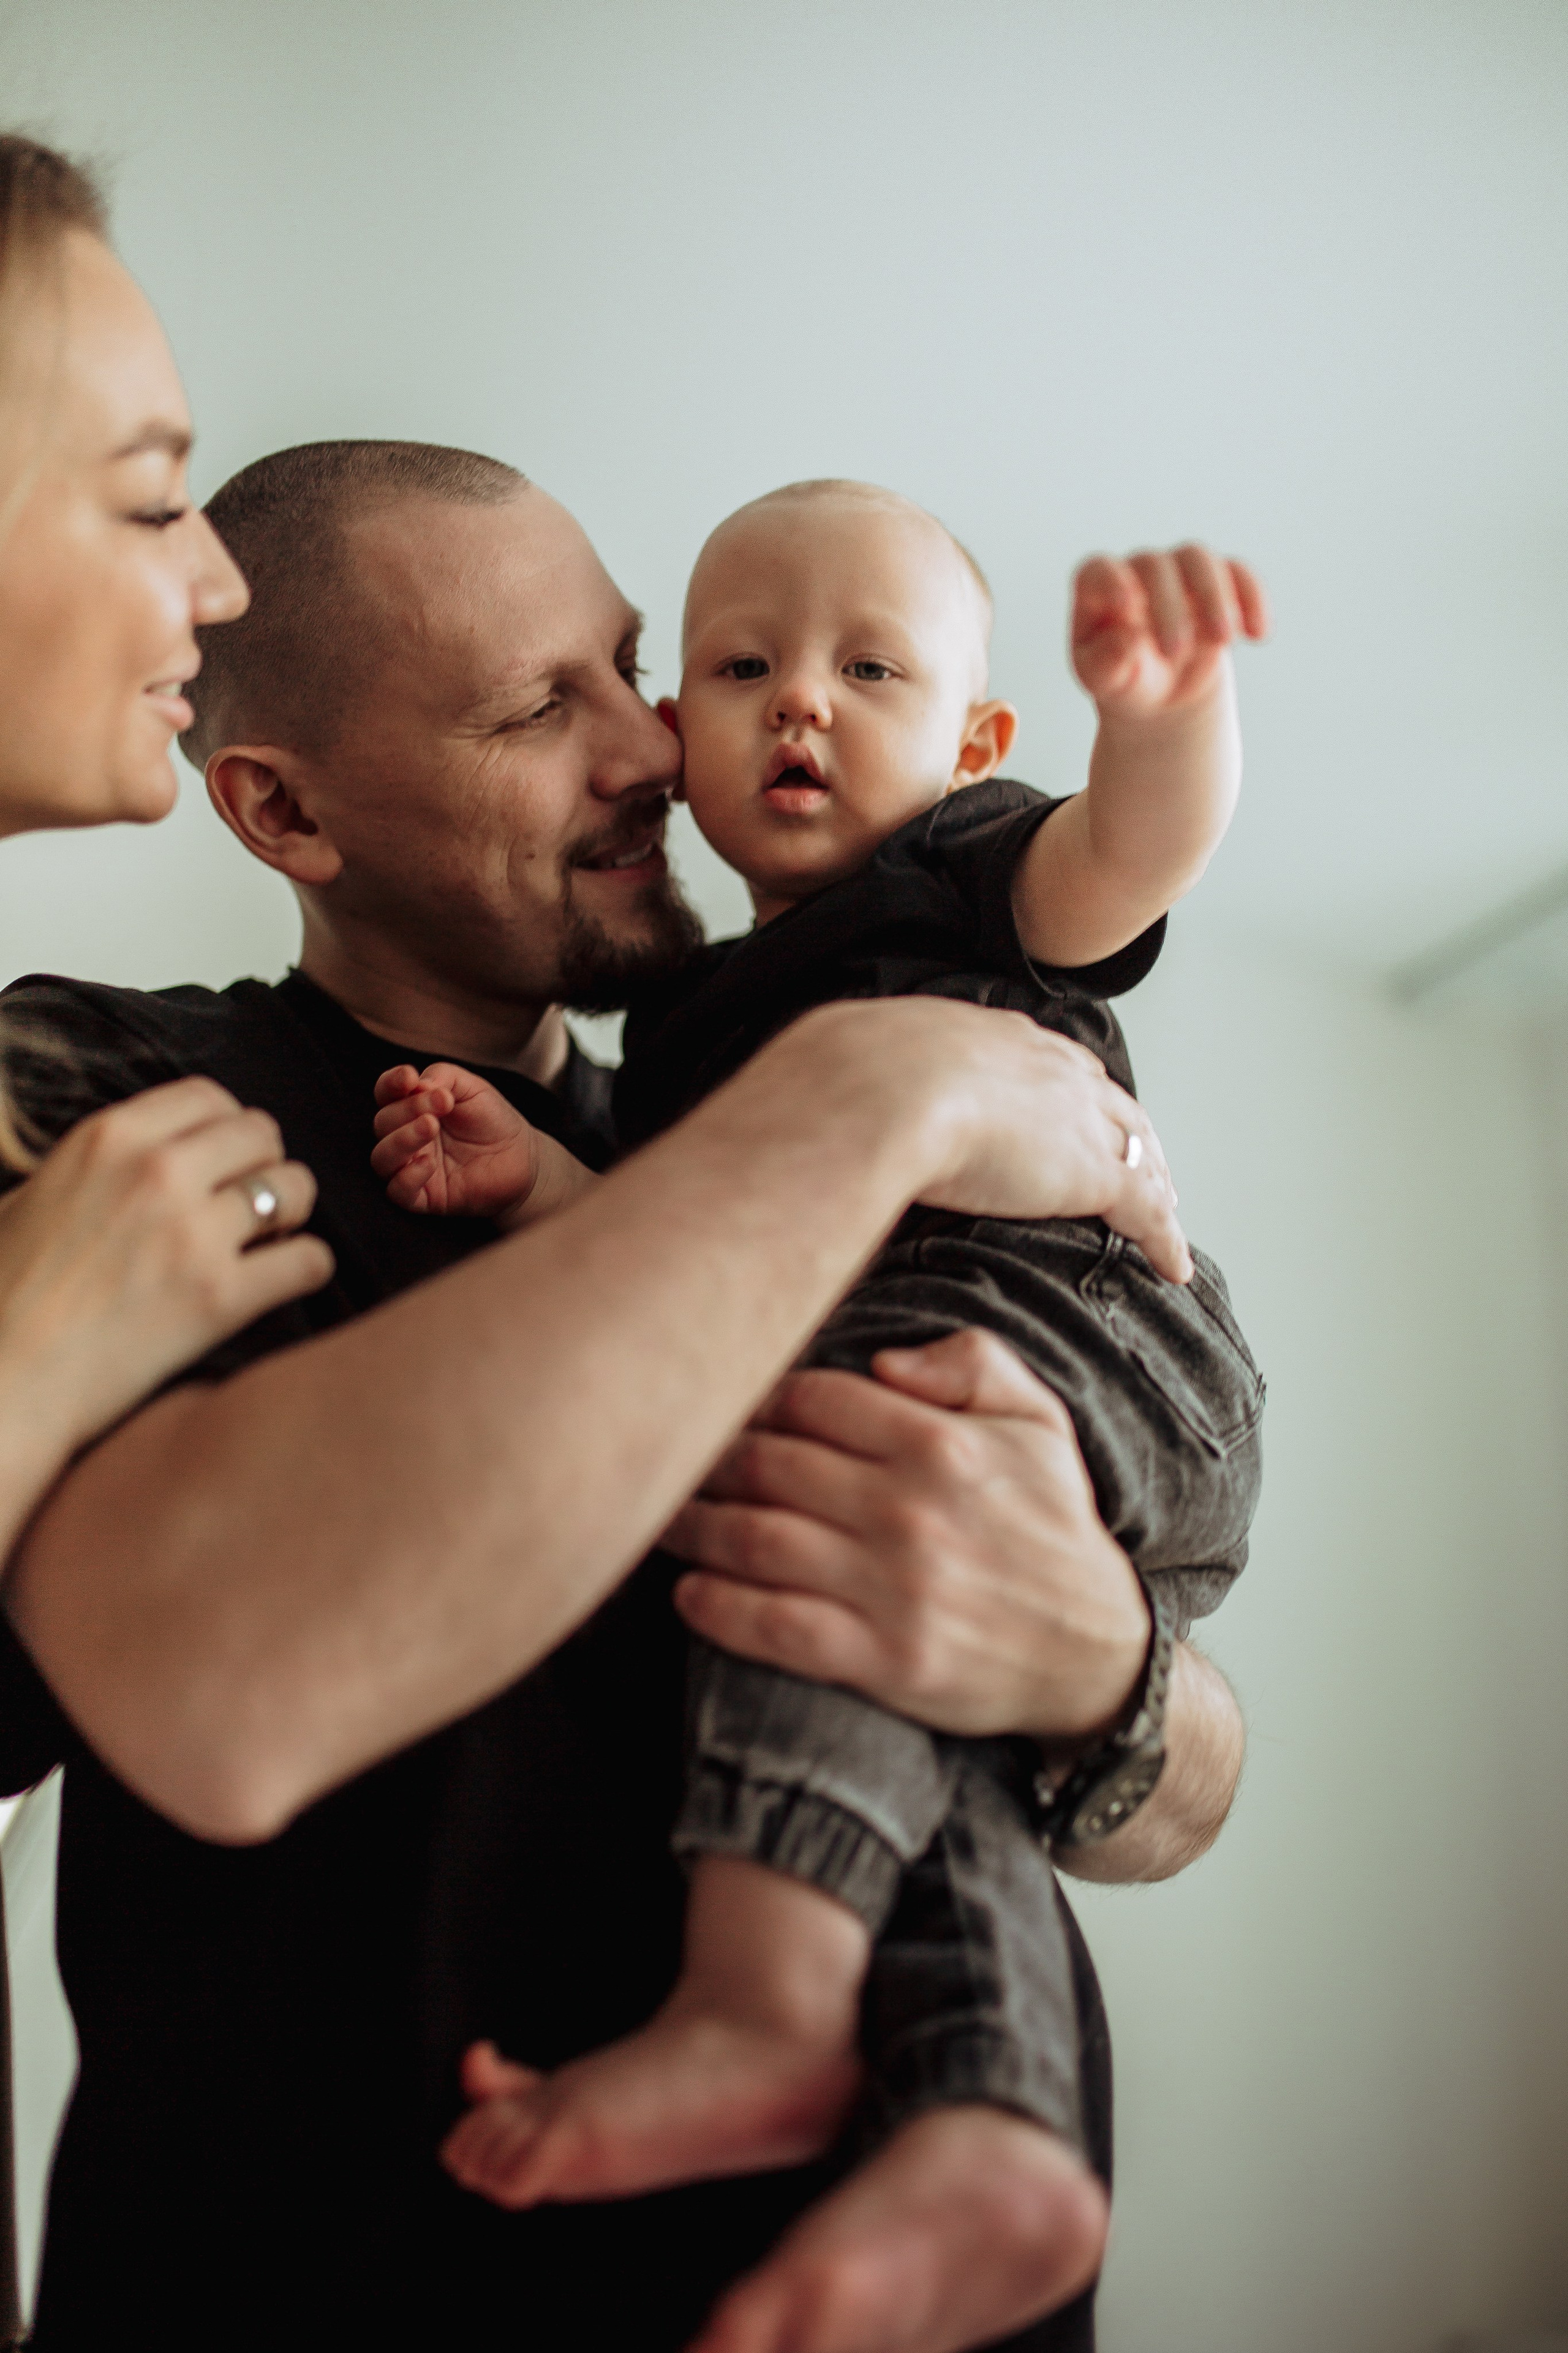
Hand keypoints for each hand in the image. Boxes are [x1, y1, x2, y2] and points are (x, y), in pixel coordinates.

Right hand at [0, 1076, 329, 1474]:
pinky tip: (281, 1281)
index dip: (227, 1129)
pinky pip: (311, 1260)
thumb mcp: (29, 1197)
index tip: (223, 1160)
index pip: (209, 1096)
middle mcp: (156, 1173)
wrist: (1, 1382)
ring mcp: (193, 1234)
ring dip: (290, 1214)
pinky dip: (307, 1269)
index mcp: (107, 1138)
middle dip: (263, 1165)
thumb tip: (130, 1162)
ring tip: (266, 1242)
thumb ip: (91, 1168)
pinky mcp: (220, 1297)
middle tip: (248, 1205)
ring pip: (296, 1187)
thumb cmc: (4, 1297)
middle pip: (262, 1133)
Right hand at [372, 1063, 539, 1216]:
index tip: (409, 1077)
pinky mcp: (424, 1197)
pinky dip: (407, 1177)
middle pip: (383, 1123)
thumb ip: (443, 1076)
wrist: (522, 1157)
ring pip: (382, 1157)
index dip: (390, 1084)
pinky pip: (398, 1192)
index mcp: (412, 1108)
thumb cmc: (492, 1120)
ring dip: (402, 1140)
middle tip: (442, 1103)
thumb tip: (416, 1084)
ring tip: (431, 1126)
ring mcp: (412, 1168)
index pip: (385, 1094)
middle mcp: (406, 1137)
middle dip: (408, 1109)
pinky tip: (429, 1163)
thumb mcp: (472, 1088)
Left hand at [665, 1327, 1150, 1742]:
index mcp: (942, 1443)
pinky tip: (689, 1593)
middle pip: (768, 1464)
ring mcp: (894, 1589)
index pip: (810, 1400)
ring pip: (756, 1541)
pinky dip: (719, 1608)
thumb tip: (883, 1361)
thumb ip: (971, 1361)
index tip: (725, 1406)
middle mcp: (911, 1510)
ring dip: (693, 1528)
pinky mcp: (884, 1661)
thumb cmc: (1051, 1528)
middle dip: (707, 1458)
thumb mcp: (1039, 1421)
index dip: (756, 1399)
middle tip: (672, 1459)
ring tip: (663, 1521)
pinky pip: (775, 1628)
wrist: (1096, 1655)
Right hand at [863, 1000, 1188, 1279]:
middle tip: (1139, 1160)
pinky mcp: (1092, 1171)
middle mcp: (1046, 1067)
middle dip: (1125, 1131)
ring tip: (1164, 1208)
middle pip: (1106, 1102)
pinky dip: (1163, 1240)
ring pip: (1135, 1150)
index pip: (1048, 1065)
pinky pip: (1145, 1211)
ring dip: (1153, 1181)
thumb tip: (827, 1101)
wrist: (877, 1092)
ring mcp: (1076, 1117)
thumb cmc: (850, 1079)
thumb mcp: (856, 1064)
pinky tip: (1172, 1266)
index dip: (1068, 1094)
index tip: (1072, 1111)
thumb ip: (863, 1084)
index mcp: (990, 1038)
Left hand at [1071, 544, 1266, 719]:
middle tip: (1176, 652)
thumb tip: (1127, 640)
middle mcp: (1137, 571)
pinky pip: (1237, 573)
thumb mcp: (1106, 681)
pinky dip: (1251, 598)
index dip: (1112, 580)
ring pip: (1198, 560)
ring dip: (1214, 597)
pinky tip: (1258, 633)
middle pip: (1155, 566)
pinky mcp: (1216, 582)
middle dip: (1169, 607)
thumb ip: (1106, 663)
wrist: (1161, 696)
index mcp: (1097, 590)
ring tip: (1223, 641)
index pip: (1098, 570)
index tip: (1128, 606)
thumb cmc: (1123, 681)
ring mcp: (1178, 572)